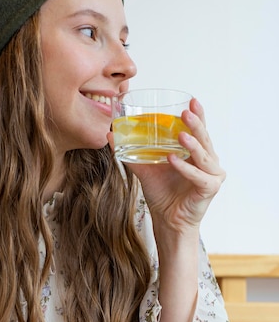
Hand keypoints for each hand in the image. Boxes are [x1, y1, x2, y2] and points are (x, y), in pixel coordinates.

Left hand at [108, 97, 225, 233]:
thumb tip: (110, 135)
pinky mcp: (210, 188)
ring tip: (180, 135)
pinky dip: (185, 168)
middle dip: (195, 124)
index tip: (191, 101)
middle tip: (185, 112)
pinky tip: (173, 160)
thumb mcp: (144, 169)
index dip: (198, 115)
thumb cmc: (161, 194)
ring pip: (204, 155)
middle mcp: (208, 161)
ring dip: (191, 144)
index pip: (199, 130)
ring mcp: (212, 175)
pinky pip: (198, 175)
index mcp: (197, 153)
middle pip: (204, 138)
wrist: (167, 220)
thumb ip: (130, 152)